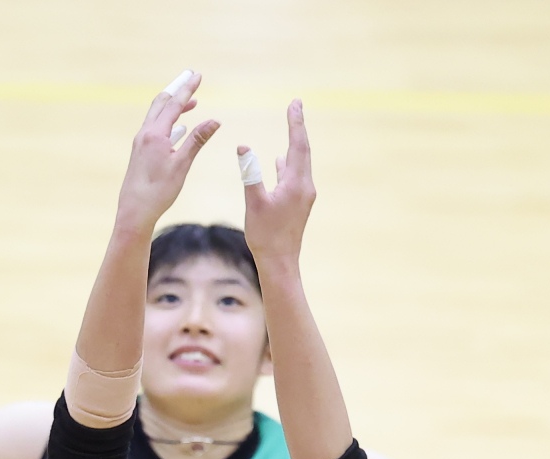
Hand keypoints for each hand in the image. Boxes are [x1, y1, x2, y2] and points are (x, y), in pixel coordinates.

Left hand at [114, 71, 220, 235]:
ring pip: (157, 115)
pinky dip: (167, 121)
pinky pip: (154, 128)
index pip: (174, 104)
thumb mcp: (182, 165)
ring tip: (190, 102)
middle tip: (190, 77)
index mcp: (155, 134)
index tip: (198, 76)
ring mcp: (140, 142)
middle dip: (177, 89)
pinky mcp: (140, 152)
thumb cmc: (158, 191)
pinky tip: (176, 127)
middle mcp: (145, 134)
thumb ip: (197, 140)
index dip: (188, 89)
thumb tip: (214, 120)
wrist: (134, 211)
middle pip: (161, 102)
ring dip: (173, 105)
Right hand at [239, 101, 314, 264]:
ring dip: (294, 144)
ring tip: (292, 127)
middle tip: (296, 106)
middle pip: (302, 151)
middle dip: (298, 128)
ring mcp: (303, 196)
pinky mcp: (298, 204)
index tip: (295, 103)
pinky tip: (280, 162)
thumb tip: (244, 147)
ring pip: (299, 164)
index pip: (297, 145)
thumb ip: (250, 173)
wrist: (280, 263)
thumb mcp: (254, 202)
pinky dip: (288, 164)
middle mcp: (305, 187)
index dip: (296, 123)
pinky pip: (294, 176)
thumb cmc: (266, 235)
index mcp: (296, 184)